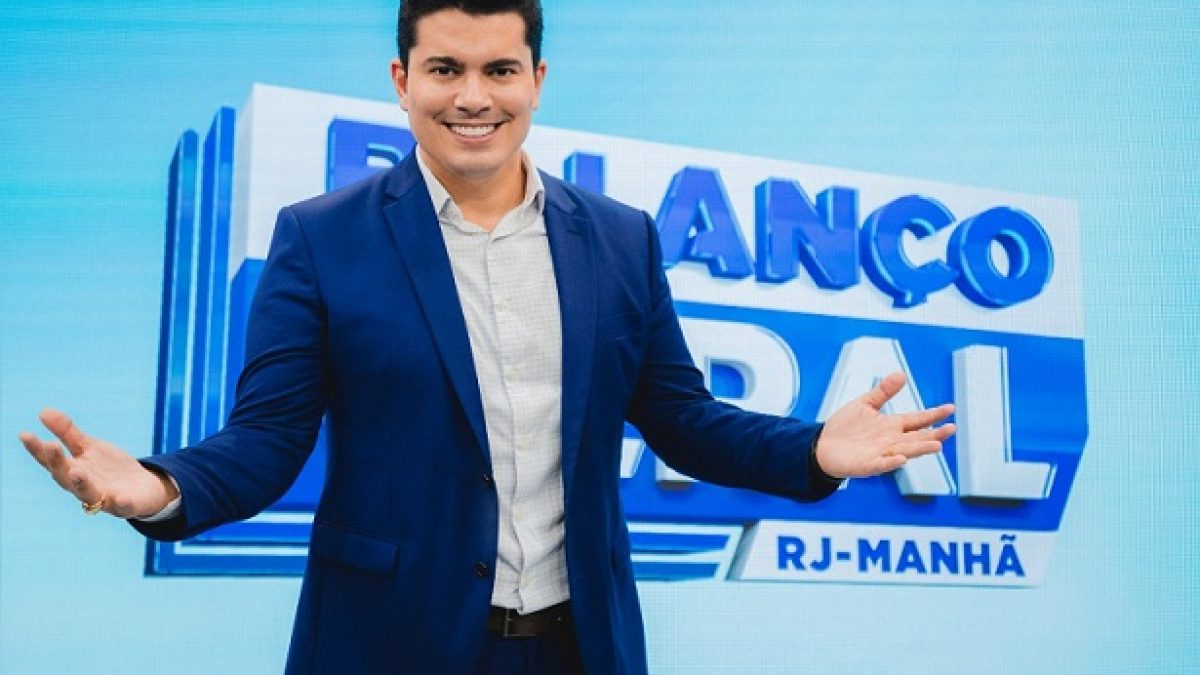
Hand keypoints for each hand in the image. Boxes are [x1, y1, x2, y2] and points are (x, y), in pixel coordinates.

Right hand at [19, 408, 177, 517]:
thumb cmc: (109, 469)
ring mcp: (105, 499)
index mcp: (73, 471)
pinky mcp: (127, 506)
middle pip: (66, 477)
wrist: (144, 489)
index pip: (51, 461)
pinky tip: (121, 497)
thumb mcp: (90, 447)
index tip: (24, 434)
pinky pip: (123, 507)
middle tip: (51, 445)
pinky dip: (122, 503)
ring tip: (77, 471)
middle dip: (58, 462)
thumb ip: (68, 433)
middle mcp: (84, 487)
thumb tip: (42, 411)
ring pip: (89, 495)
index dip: (37, 450)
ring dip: (82, 484)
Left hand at [814, 372, 955, 478]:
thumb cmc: (845, 427)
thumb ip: (883, 392)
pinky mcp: (867, 465)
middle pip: (918, 438)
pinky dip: (891, 462)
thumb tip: (901, 374)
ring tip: (936, 445)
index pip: (918, 420)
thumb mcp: (865, 404)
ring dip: (920, 449)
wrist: (823, 446)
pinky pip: (881, 464)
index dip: (933, 415)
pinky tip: (901, 459)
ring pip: (905, 451)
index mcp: (892, 426)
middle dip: (935, 434)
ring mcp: (881, 454)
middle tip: (951, 428)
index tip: (950, 408)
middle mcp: (891, 441)